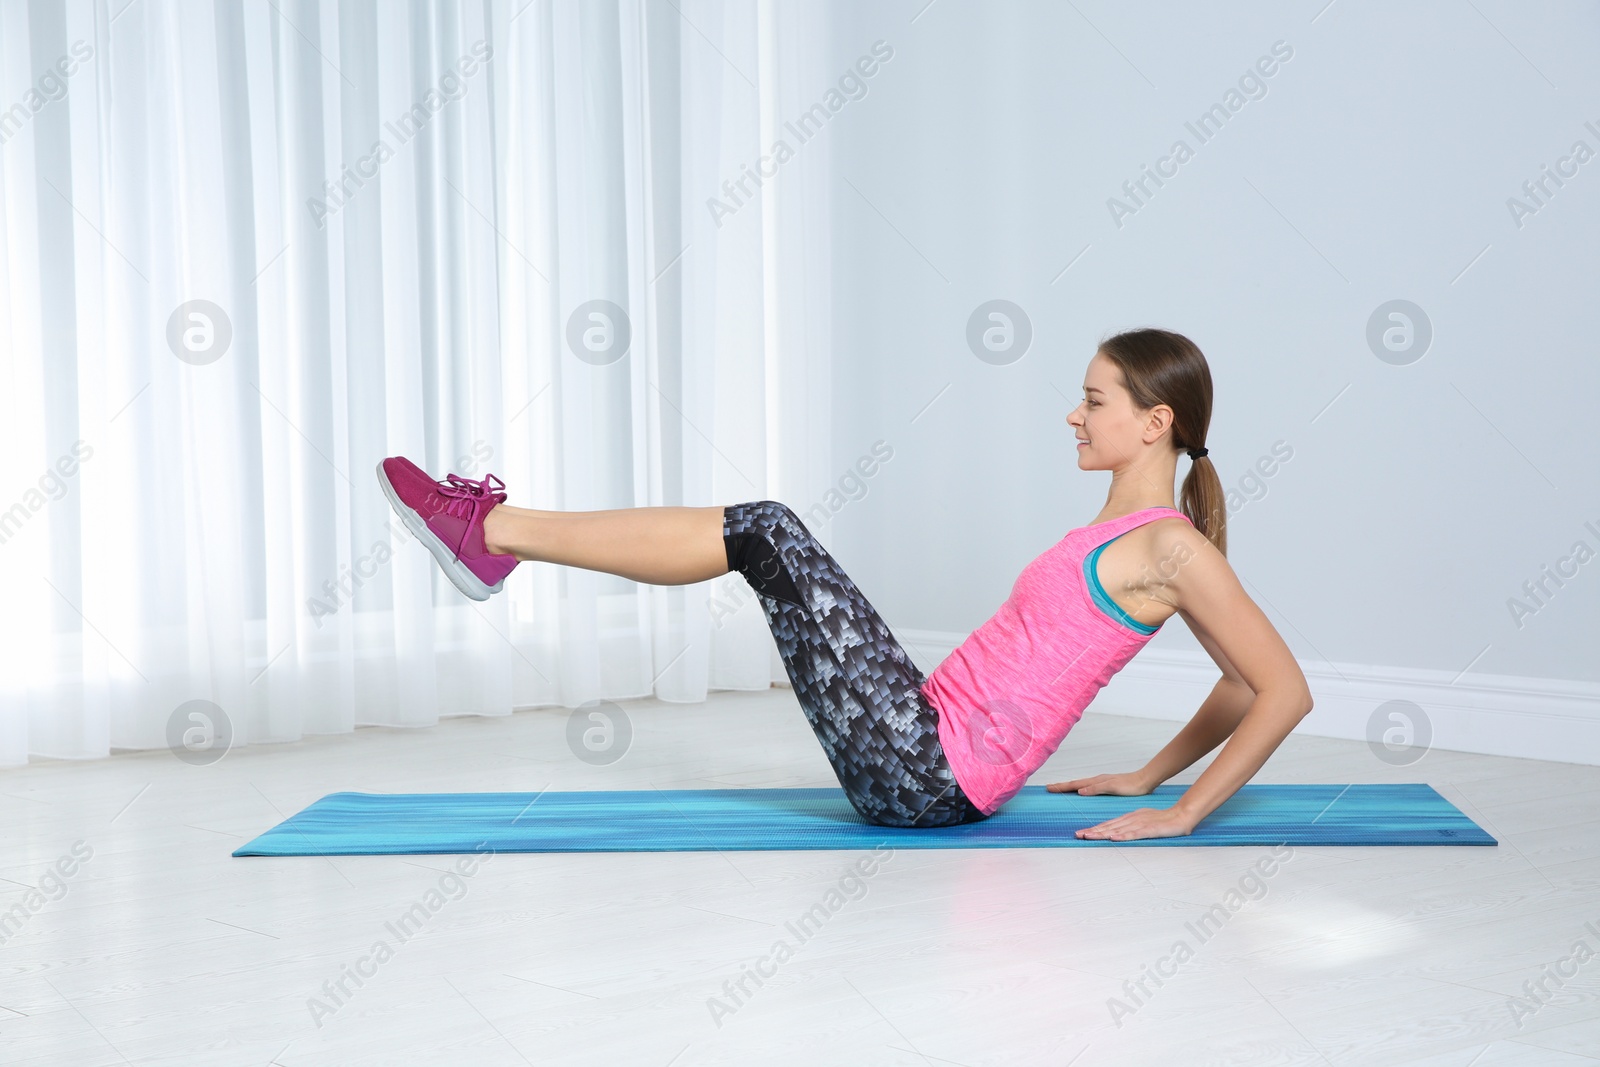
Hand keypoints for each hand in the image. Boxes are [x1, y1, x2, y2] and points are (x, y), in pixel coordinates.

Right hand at [1045, 771, 1153, 796]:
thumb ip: (1096, 788)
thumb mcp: (1112, 787)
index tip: (1049, 788)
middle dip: (1062, 786)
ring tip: (1061, 789)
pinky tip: (1081, 792)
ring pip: (1081, 784)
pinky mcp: (1106, 786)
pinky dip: (1080, 789)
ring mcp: (1101, 783)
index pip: (1075, 784)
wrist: (1144, 781)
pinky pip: (1088, 787)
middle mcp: (1097, 781)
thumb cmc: (1130, 786)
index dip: (1062, 787)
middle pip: (1075, 783)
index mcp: (1096, 781)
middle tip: (1049, 788)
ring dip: (1070, 787)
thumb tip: (1079, 790)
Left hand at [1073, 805, 1195, 841]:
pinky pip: (1134, 834)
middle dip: (1092, 831)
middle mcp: (1131, 820)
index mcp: (1129, 818)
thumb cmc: (1162, 819)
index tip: (1081, 833)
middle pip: (1108, 826)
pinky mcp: (1149, 829)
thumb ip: (1130, 826)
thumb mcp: (1142, 821)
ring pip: (1117, 830)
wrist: (1180, 815)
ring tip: (1089, 836)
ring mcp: (1139, 824)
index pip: (1108, 824)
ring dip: (1102, 834)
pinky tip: (1114, 838)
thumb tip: (1117, 833)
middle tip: (1078, 835)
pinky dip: (1123, 836)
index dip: (1094, 829)